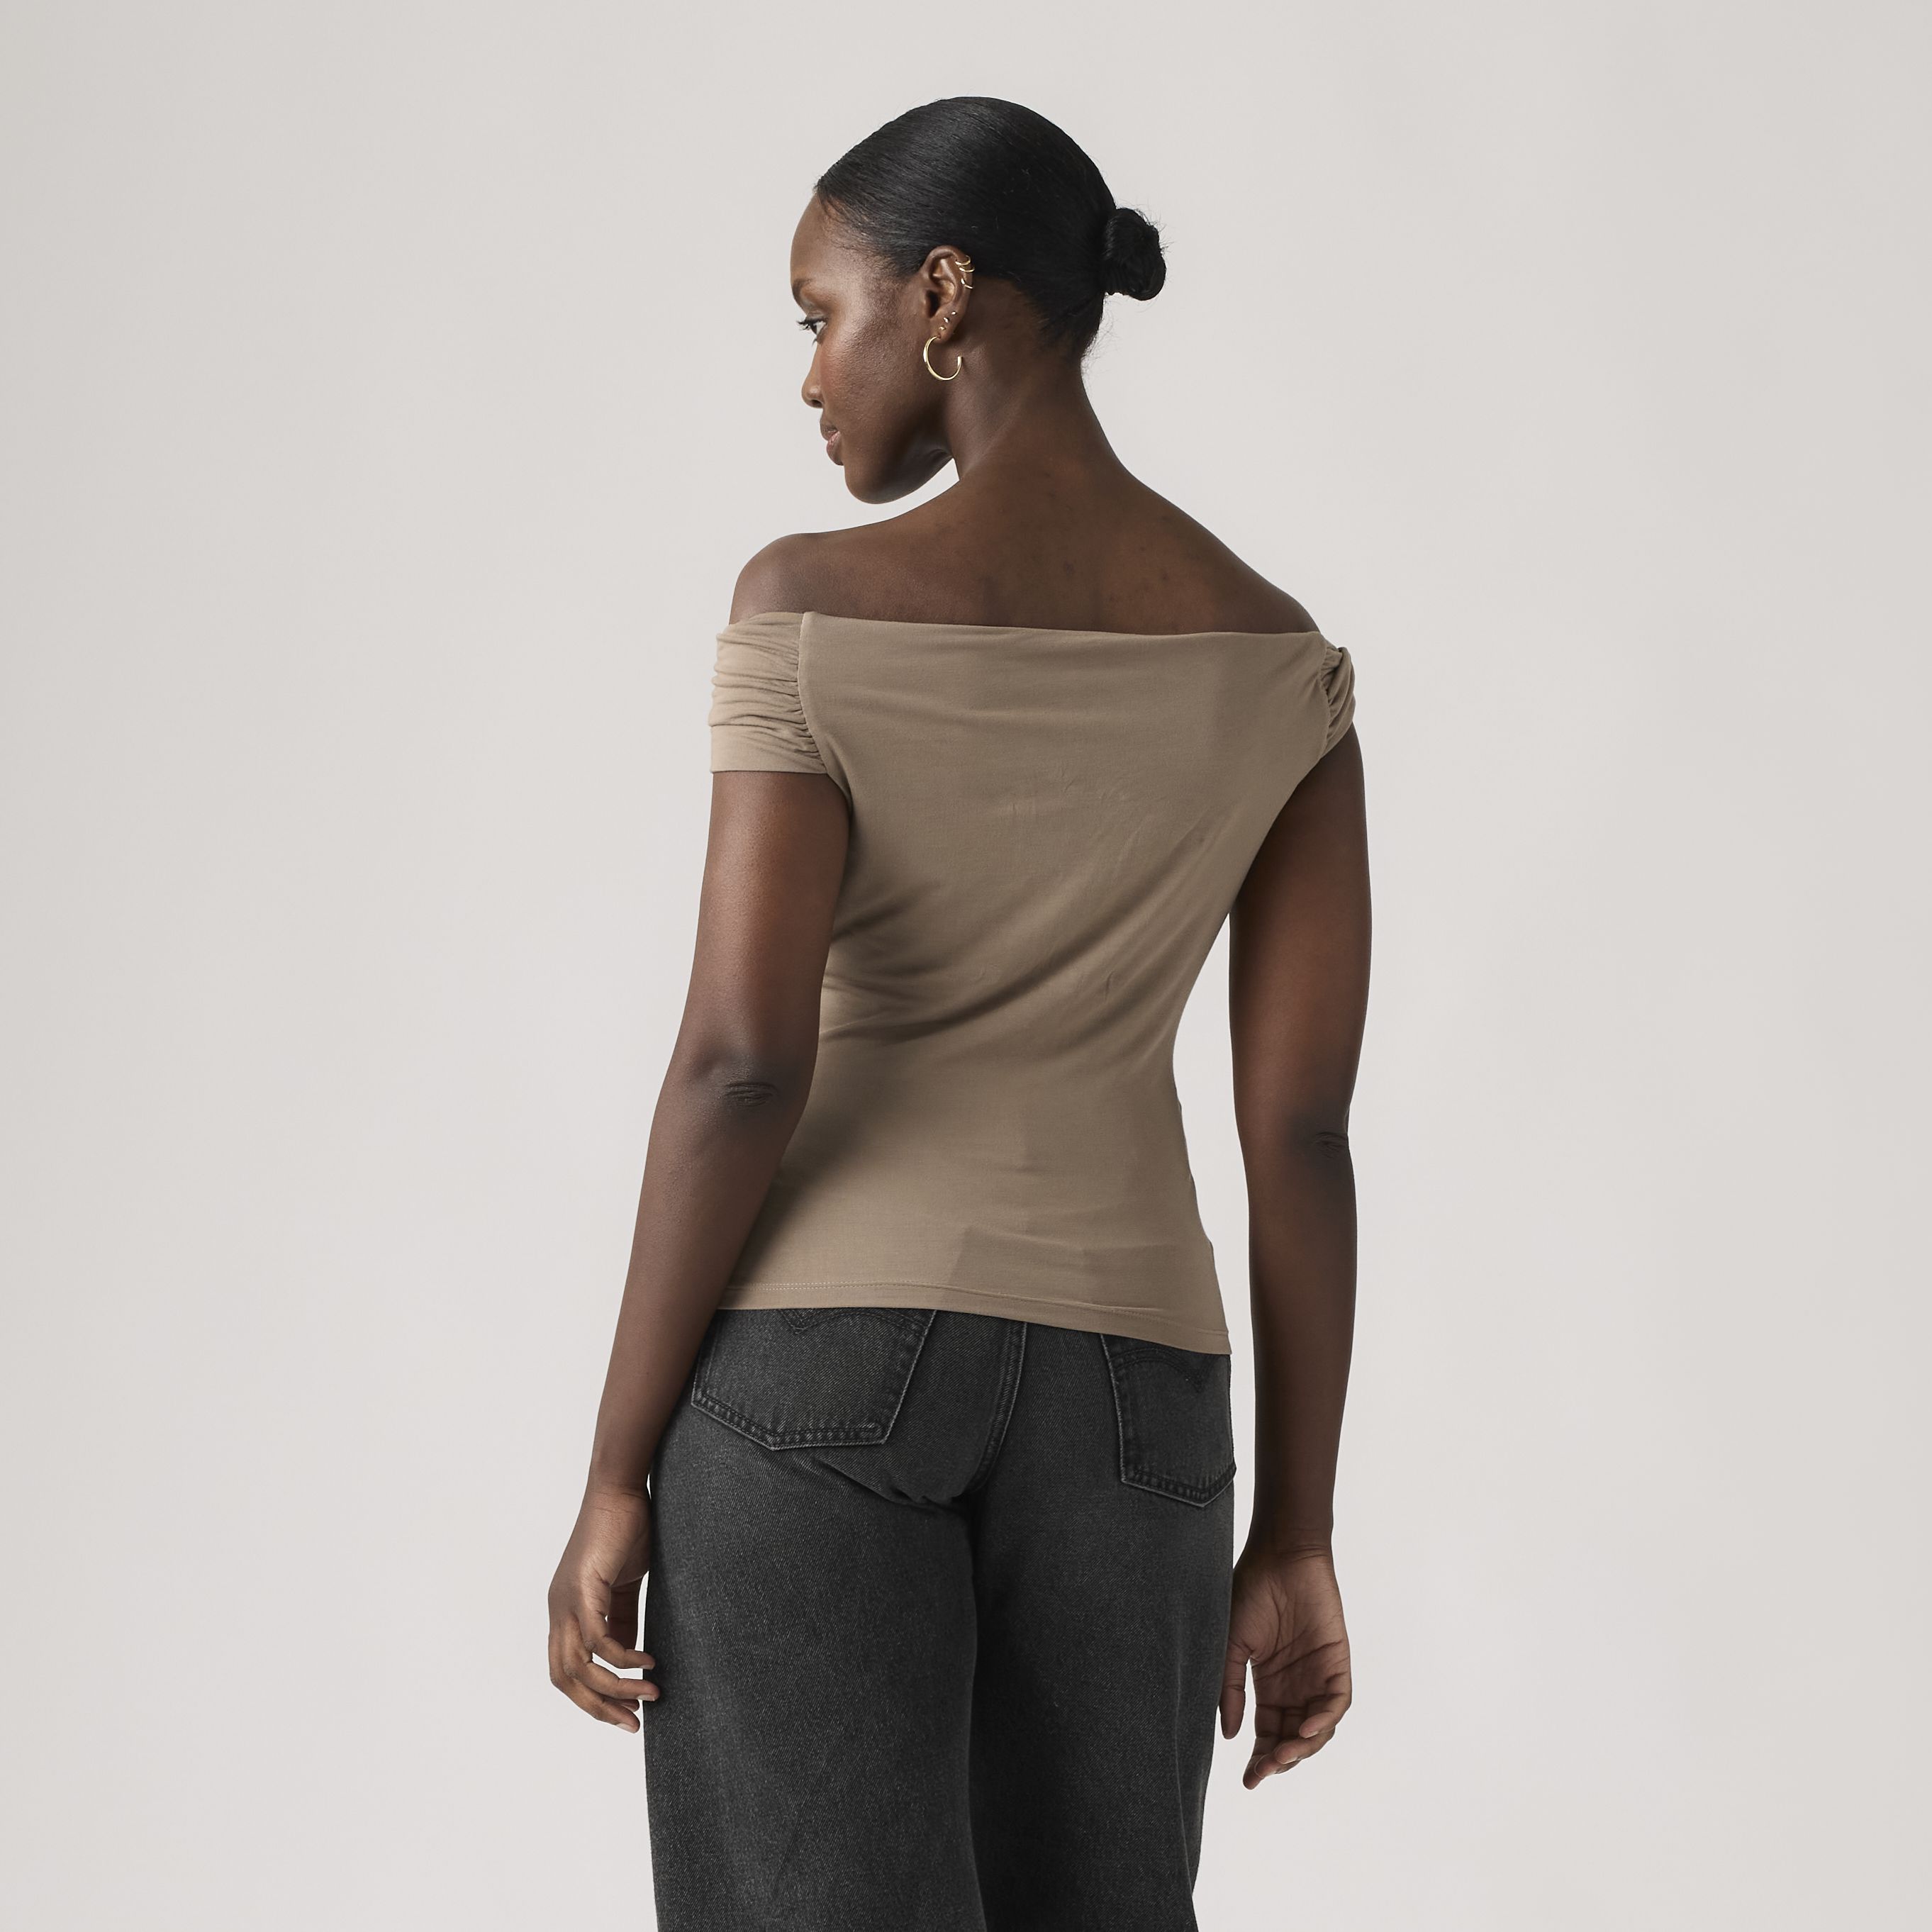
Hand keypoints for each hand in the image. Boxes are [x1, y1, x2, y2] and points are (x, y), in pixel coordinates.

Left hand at [547, 1485, 657, 1730]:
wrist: (621, 1490)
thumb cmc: (625, 1531)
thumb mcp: (624, 1585)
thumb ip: (623, 1620)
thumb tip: (629, 1659)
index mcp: (564, 1611)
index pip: (564, 1671)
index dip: (590, 1699)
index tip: (624, 1713)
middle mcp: (558, 1611)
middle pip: (564, 1679)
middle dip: (598, 1707)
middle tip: (632, 1722)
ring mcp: (566, 1602)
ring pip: (580, 1667)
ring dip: (615, 1689)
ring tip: (650, 1695)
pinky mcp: (583, 1590)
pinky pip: (600, 1640)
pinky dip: (623, 1659)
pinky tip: (649, 1662)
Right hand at [1222, 1542, 1352, 1788]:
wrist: (1279, 1555)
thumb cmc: (1250, 1592)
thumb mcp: (1230, 1645)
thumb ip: (1229, 1689)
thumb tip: (1229, 1735)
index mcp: (1269, 1685)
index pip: (1267, 1733)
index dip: (1259, 1758)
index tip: (1248, 1780)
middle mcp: (1295, 1686)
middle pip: (1292, 1738)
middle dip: (1279, 1760)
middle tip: (1262, 1772)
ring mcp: (1317, 1677)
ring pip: (1317, 1729)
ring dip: (1301, 1747)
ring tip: (1281, 1756)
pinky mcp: (1337, 1664)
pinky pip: (1336, 1704)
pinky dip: (1324, 1722)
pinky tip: (1304, 1730)